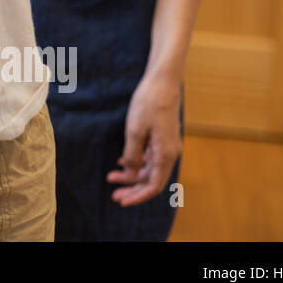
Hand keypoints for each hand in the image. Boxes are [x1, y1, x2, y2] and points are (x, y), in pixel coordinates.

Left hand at [107, 72, 182, 206]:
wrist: (162, 82)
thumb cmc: (148, 103)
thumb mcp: (134, 130)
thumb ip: (133, 155)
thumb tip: (131, 174)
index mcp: (165, 154)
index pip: (153, 186)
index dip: (138, 196)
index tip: (121, 200)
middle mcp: (169, 153)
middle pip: (152, 180)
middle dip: (132, 188)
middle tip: (114, 193)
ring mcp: (167, 145)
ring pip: (150, 169)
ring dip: (132, 175)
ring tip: (112, 176)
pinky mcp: (162, 138)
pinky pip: (150, 157)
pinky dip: (137, 162)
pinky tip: (122, 161)